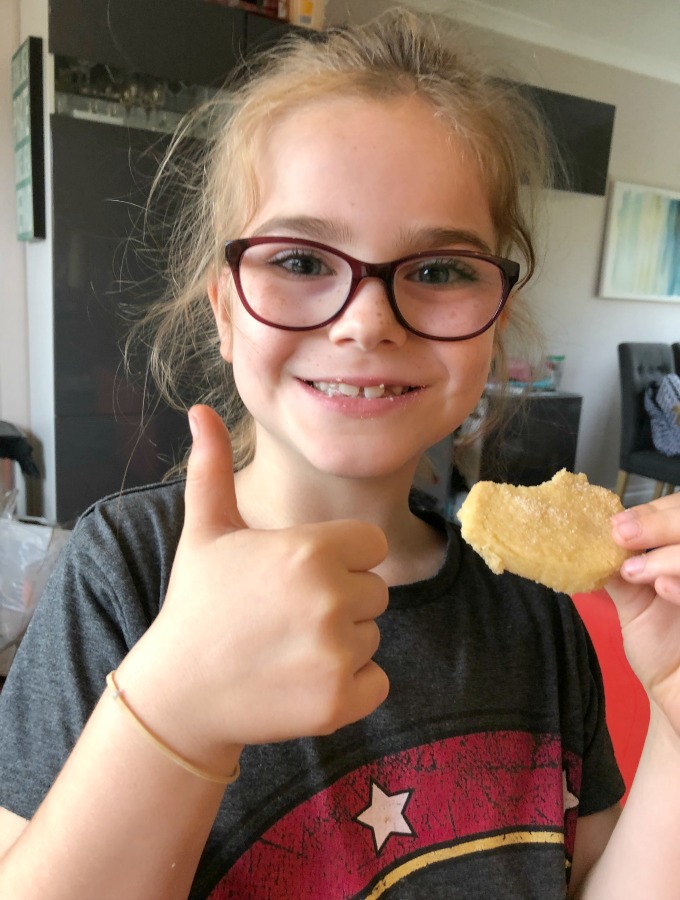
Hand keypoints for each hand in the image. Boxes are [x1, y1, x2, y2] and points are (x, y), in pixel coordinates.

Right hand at [123, 405, 389, 766]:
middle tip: (288, 616)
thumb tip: (200, 410)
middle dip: (341, 602)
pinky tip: (302, 680)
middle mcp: (331, 598)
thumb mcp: (205, 531)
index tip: (299, 576)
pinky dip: (350, 686)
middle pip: (375, 592)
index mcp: (310, 550)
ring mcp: (337, 654)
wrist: (181, 694)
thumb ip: (212, 468)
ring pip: (373, 636)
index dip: (339, 560)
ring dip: (342, 644)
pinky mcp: (340, 702)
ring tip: (288, 648)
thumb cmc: (197, 604)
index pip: (369, 547)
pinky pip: (377, 681)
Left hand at [607, 492, 679, 732]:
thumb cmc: (661, 646)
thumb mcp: (633, 598)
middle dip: (660, 522)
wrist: (675, 693)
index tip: (617, 524)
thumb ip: (616, 564)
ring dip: (667, 555)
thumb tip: (583, 534)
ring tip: (635, 572)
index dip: (657, 510)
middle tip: (622, 534)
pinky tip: (664, 589)